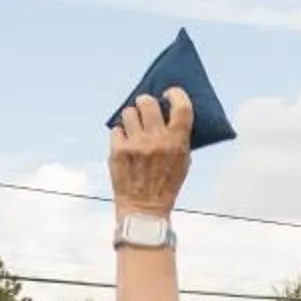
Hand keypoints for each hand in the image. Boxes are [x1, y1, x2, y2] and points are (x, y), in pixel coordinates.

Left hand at [109, 89, 193, 220]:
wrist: (145, 207)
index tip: (169, 93)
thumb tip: (170, 111)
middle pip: (148, 102)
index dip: (175, 94)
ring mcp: (136, 144)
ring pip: (128, 112)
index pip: (181, 106)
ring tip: (134, 130)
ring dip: (131, 118)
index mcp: (178, 142)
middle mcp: (157, 141)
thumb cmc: (166, 183)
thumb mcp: (183, 161)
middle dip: (145, 102)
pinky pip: (116, 129)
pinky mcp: (118, 150)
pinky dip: (120, 135)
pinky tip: (125, 145)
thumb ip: (179, 137)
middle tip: (145, 109)